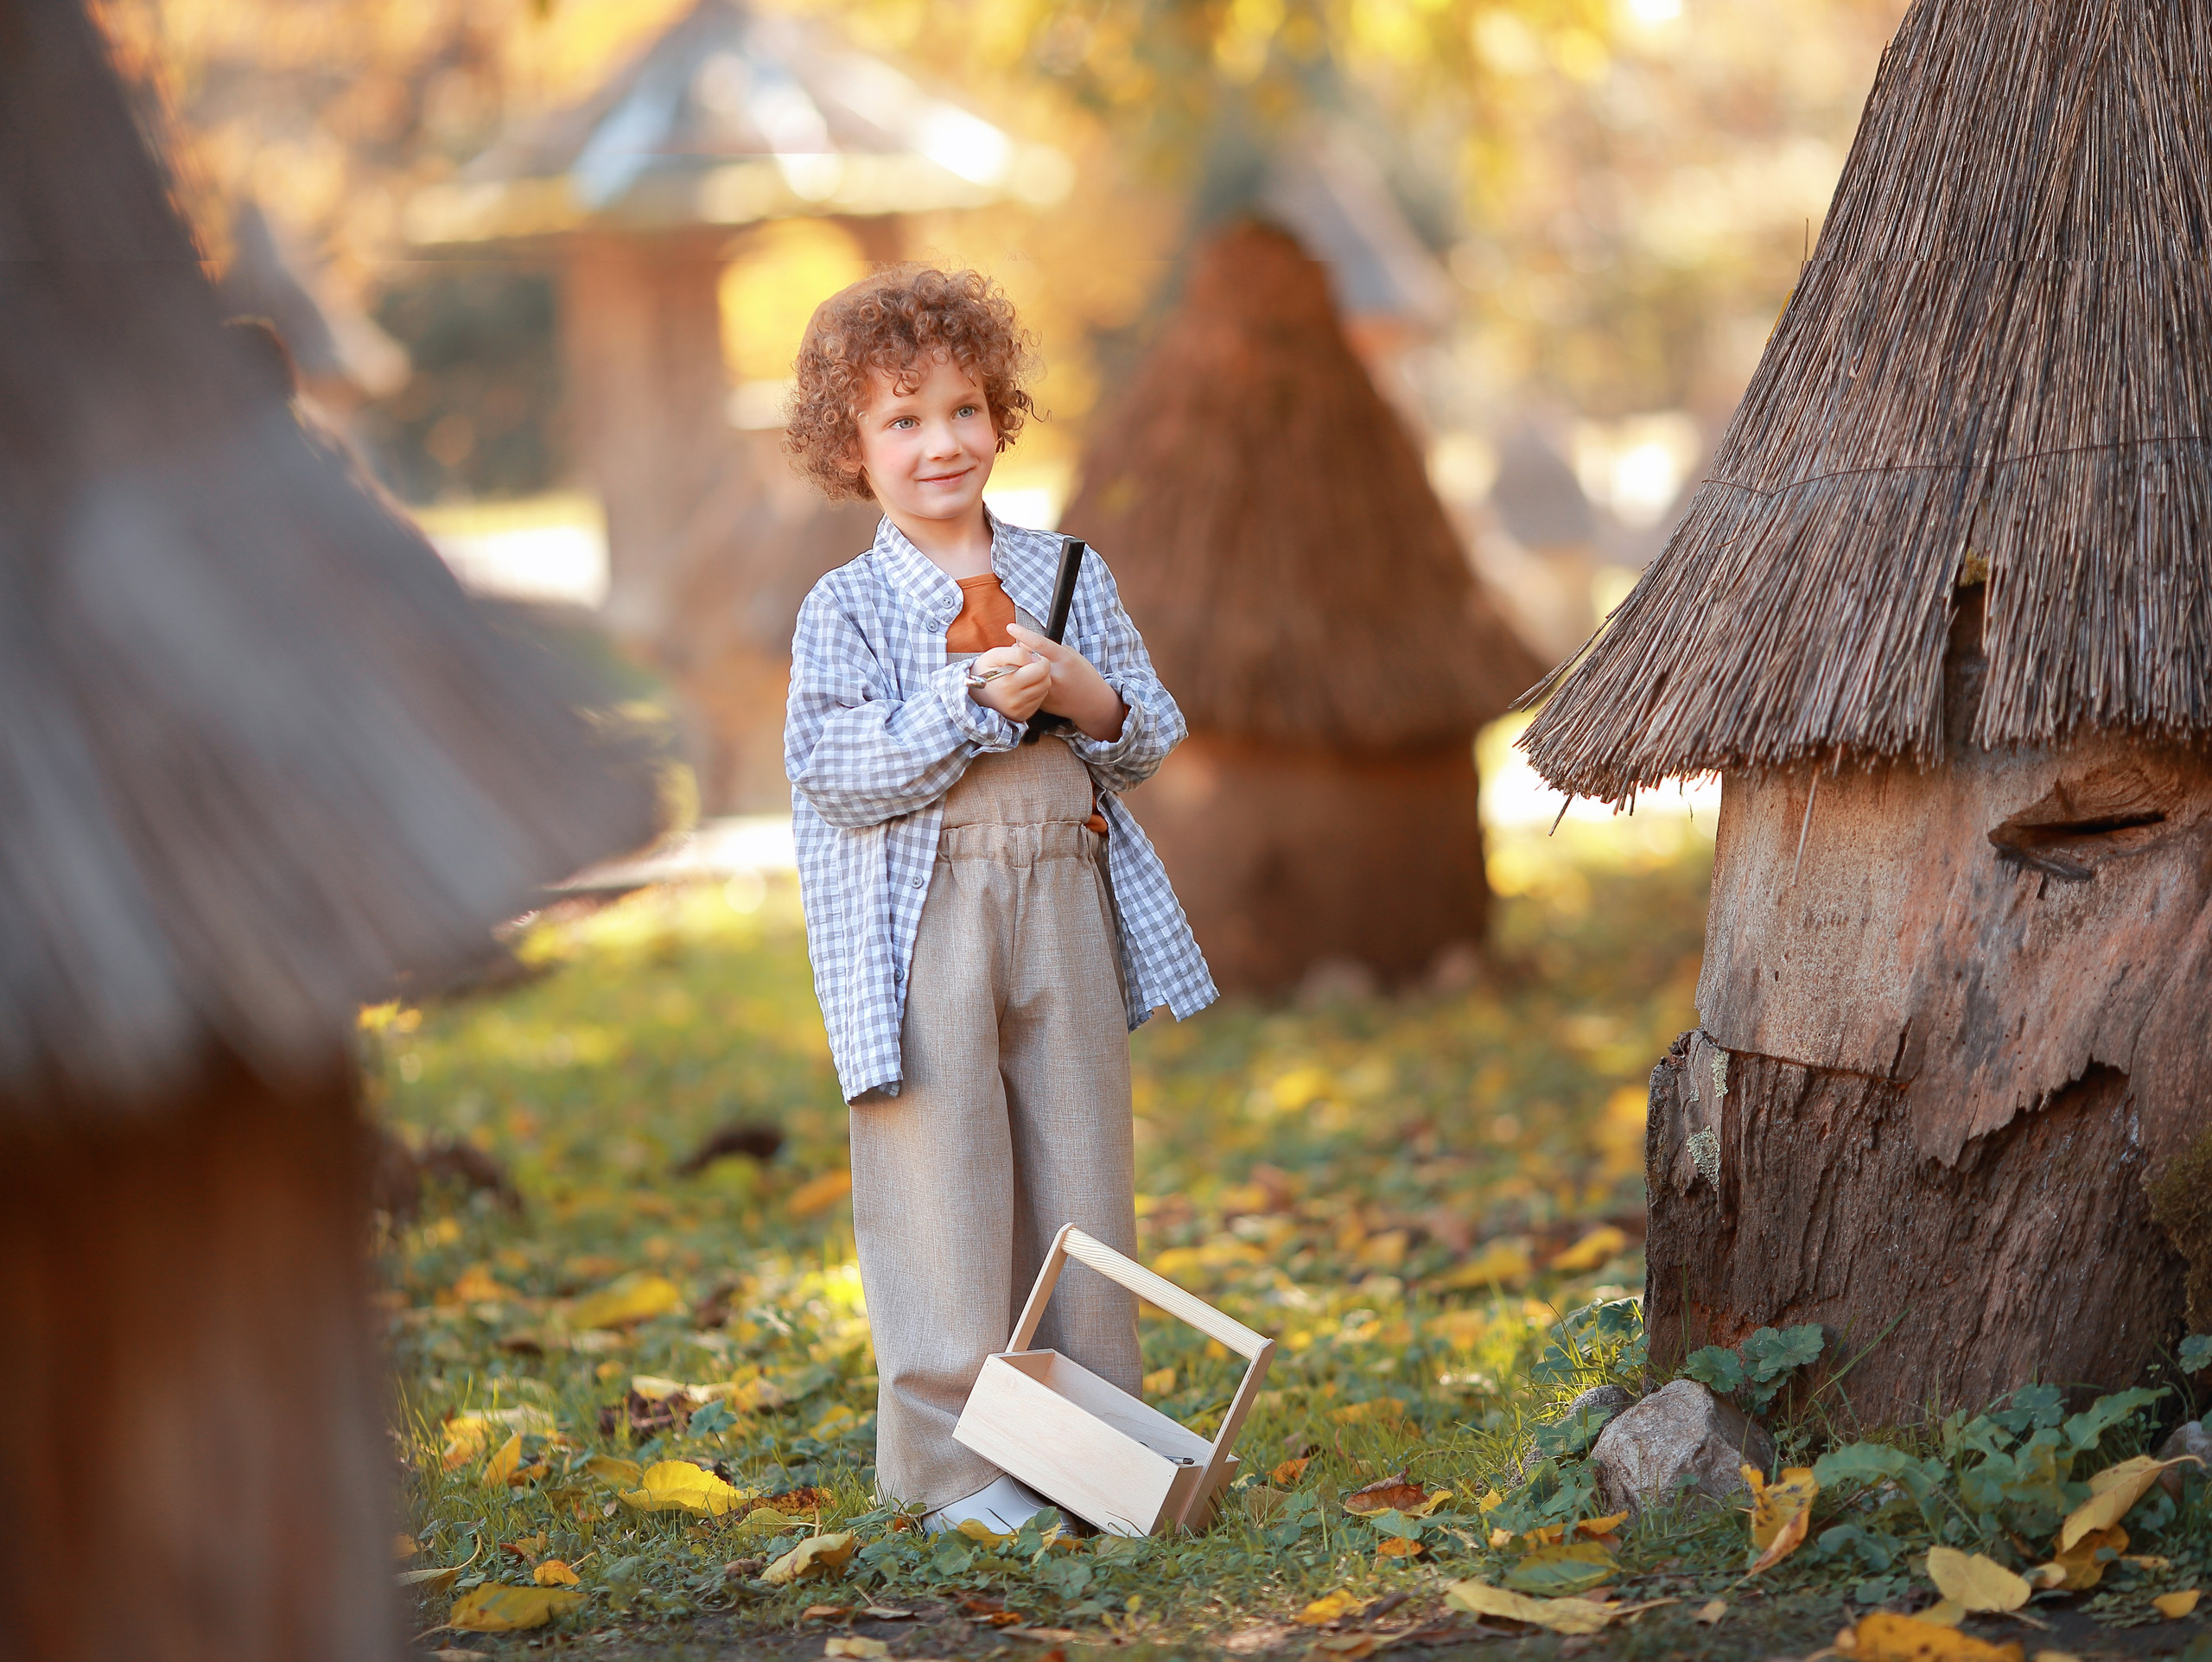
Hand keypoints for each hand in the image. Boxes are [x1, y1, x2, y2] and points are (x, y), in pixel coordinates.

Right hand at [967, 644, 1049, 722]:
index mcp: (1010, 682)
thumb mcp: (994, 655)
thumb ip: (1015, 652)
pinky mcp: (1022, 716)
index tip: (1029, 658)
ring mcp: (1019, 710)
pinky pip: (1038, 702)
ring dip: (1039, 681)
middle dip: (1041, 670)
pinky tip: (1023, 688)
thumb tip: (1033, 657)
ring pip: (1044, 691)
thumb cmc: (983, 671)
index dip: (1038, 659)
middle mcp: (1016, 699)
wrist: (971, 694)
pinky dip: (1035, 693)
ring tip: (1025, 677)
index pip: (1042, 668)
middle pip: (1046, 680)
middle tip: (1029, 667)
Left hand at [1006, 624, 1126, 740]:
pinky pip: (1028, 687)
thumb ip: (1053, 649)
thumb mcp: (1073, 656)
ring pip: (1024, 673)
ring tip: (1030, 665)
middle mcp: (1055, 674)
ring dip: (1022, 666)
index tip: (1010, 627)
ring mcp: (1048, 689)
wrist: (1092, 702)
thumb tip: (1031, 642)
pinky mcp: (1043, 701)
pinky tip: (1036, 681)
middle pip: (1027, 657)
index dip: (1023, 633)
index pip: (1039, 643)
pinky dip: (1027, 681)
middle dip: (1020, 650)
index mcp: (1064, 659)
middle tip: (1021, 649)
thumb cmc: (1084, 675)